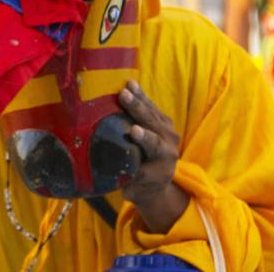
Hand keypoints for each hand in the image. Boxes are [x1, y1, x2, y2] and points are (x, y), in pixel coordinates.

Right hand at [119, 80, 188, 232]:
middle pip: (153, 124)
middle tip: (124, 97)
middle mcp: (169, 145)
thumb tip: (104, 165)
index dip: (144, 139)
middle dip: (138, 110)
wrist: (158, 183)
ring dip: (139, 98)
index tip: (133, 131)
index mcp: (163, 162)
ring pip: (152, 112)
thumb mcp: (132, 188)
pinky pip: (151, 107)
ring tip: (127, 86)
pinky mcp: (163, 122)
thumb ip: (124, 177)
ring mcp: (168, 131)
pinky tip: (129, 84)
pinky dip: (141, 96)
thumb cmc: (139, 187)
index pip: (153, 148)